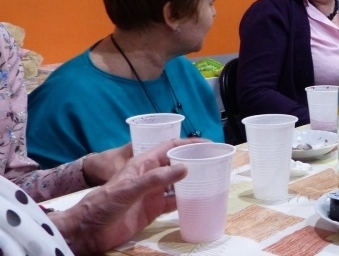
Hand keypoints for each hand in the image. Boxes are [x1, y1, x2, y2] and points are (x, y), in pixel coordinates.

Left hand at [50, 138, 202, 253]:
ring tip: (212, 180)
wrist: (89, 230)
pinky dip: (187, 201)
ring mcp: (152, 193)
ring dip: (193, 181)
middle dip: (194, 161)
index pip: (170, 147)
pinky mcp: (153, 210)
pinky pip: (174, 203)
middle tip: (215, 163)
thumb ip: (156, 179)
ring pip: (178, 183)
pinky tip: (199, 201)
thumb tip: (185, 169)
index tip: (208, 144)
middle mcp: (151, 176)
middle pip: (177, 164)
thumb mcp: (129, 188)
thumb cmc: (104, 203)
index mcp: (143, 163)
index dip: (189, 143)